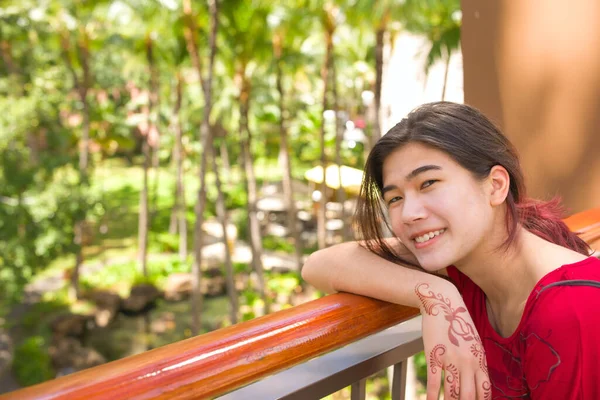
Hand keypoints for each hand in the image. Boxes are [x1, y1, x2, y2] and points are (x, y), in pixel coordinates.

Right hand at [416, 283, 490, 399]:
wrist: (443, 303)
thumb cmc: (457, 324)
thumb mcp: (473, 344)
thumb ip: (476, 364)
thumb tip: (477, 385)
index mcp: (479, 360)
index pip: (484, 392)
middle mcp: (468, 361)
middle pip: (469, 396)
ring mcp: (451, 358)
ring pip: (452, 392)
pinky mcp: (434, 354)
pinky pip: (434, 381)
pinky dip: (432, 396)